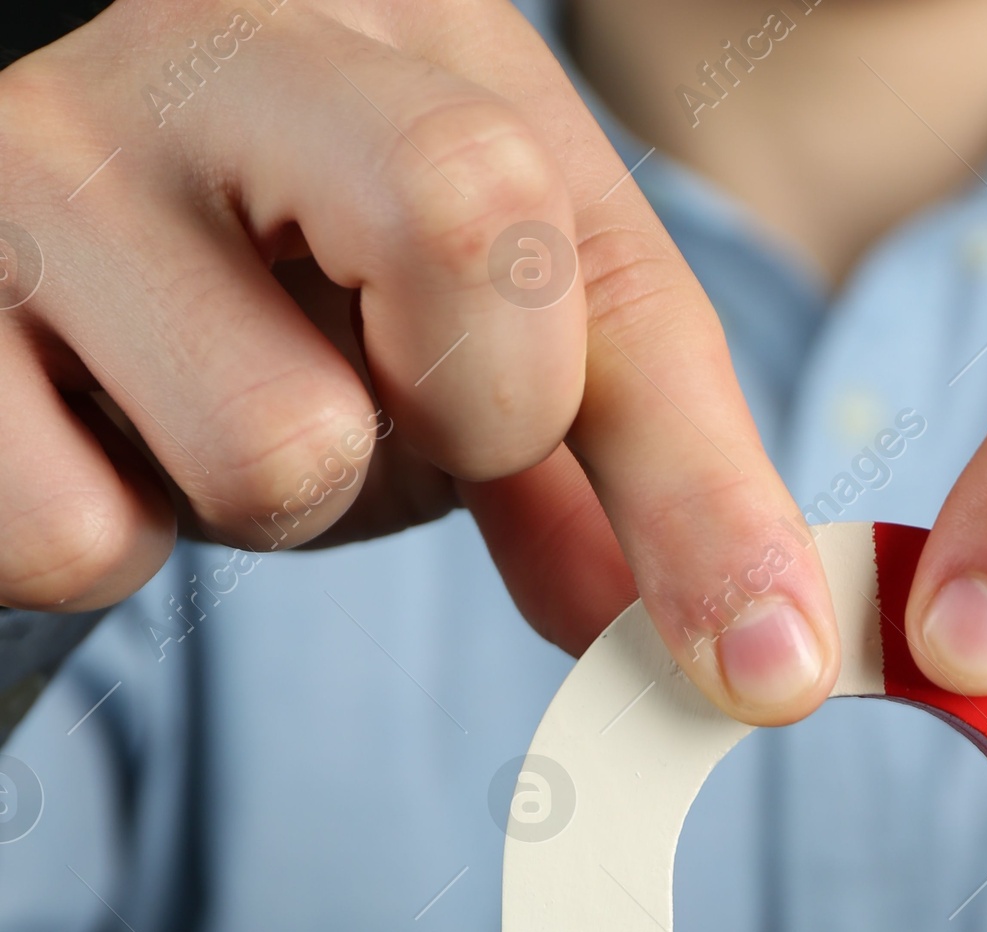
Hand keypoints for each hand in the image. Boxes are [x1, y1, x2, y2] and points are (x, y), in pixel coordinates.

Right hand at [0, 0, 840, 719]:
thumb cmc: (259, 277)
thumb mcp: (450, 326)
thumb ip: (599, 464)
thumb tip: (734, 653)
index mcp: (384, 28)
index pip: (598, 260)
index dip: (704, 489)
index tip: (770, 668)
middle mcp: (211, 42)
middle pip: (466, 231)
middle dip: (471, 419)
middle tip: (387, 412)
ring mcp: (43, 169)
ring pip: (279, 450)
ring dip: (274, 501)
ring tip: (204, 407)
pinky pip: (88, 539)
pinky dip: (110, 535)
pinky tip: (83, 432)